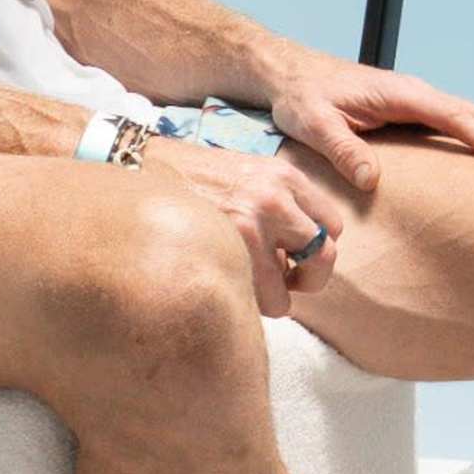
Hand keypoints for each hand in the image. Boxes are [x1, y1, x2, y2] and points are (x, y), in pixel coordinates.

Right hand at [144, 129, 359, 312]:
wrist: (141, 169)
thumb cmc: (191, 179)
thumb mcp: (246, 174)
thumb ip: (278, 203)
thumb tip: (296, 253)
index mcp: (285, 177)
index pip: (332, 225)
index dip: (315, 248)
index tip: (293, 256)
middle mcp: (277, 198)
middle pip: (325, 256)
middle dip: (308, 278)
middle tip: (286, 281)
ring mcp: (253, 224)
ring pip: (291, 288)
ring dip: (275, 296)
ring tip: (249, 284)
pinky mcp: (228, 248)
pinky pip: (262, 299)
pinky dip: (250, 304)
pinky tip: (228, 284)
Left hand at [256, 45, 473, 188]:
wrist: (288, 73)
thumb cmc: (300, 96)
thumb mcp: (313, 123)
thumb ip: (342, 148)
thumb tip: (372, 178)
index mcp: (399, 93)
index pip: (453, 114)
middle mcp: (414, 93)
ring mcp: (413, 100)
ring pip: (468, 116)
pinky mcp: (407, 110)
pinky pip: (452, 123)